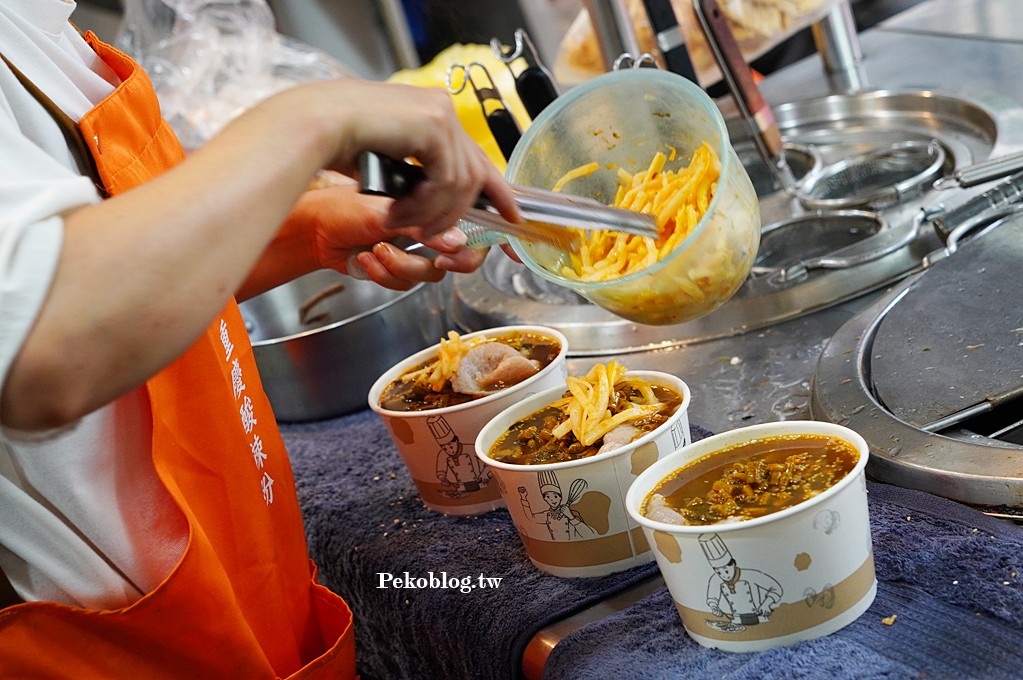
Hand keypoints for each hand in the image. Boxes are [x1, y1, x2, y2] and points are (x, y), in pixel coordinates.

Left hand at [290, 182, 489, 290]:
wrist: (313, 230)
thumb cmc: (341, 207)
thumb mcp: (384, 211)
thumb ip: (422, 227)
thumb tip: (458, 241)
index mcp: (432, 200)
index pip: (476, 217)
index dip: (498, 234)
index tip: (510, 253)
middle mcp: (428, 226)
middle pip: (463, 255)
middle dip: (452, 261)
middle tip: (439, 260)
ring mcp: (413, 248)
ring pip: (432, 274)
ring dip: (403, 265)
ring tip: (377, 250)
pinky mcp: (397, 268)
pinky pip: (406, 284)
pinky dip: (384, 274)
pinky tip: (366, 259)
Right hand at [297, 80, 519, 236]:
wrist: (313, 125)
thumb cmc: (339, 145)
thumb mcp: (391, 169)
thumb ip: (421, 184)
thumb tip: (447, 220)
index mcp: (434, 114)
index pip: (478, 157)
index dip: (497, 191)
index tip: (511, 217)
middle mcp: (443, 110)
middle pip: (478, 171)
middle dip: (469, 212)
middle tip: (443, 239)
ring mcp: (441, 114)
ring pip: (461, 183)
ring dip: (432, 214)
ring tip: (400, 223)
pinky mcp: (434, 125)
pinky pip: (446, 181)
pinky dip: (424, 205)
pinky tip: (398, 212)